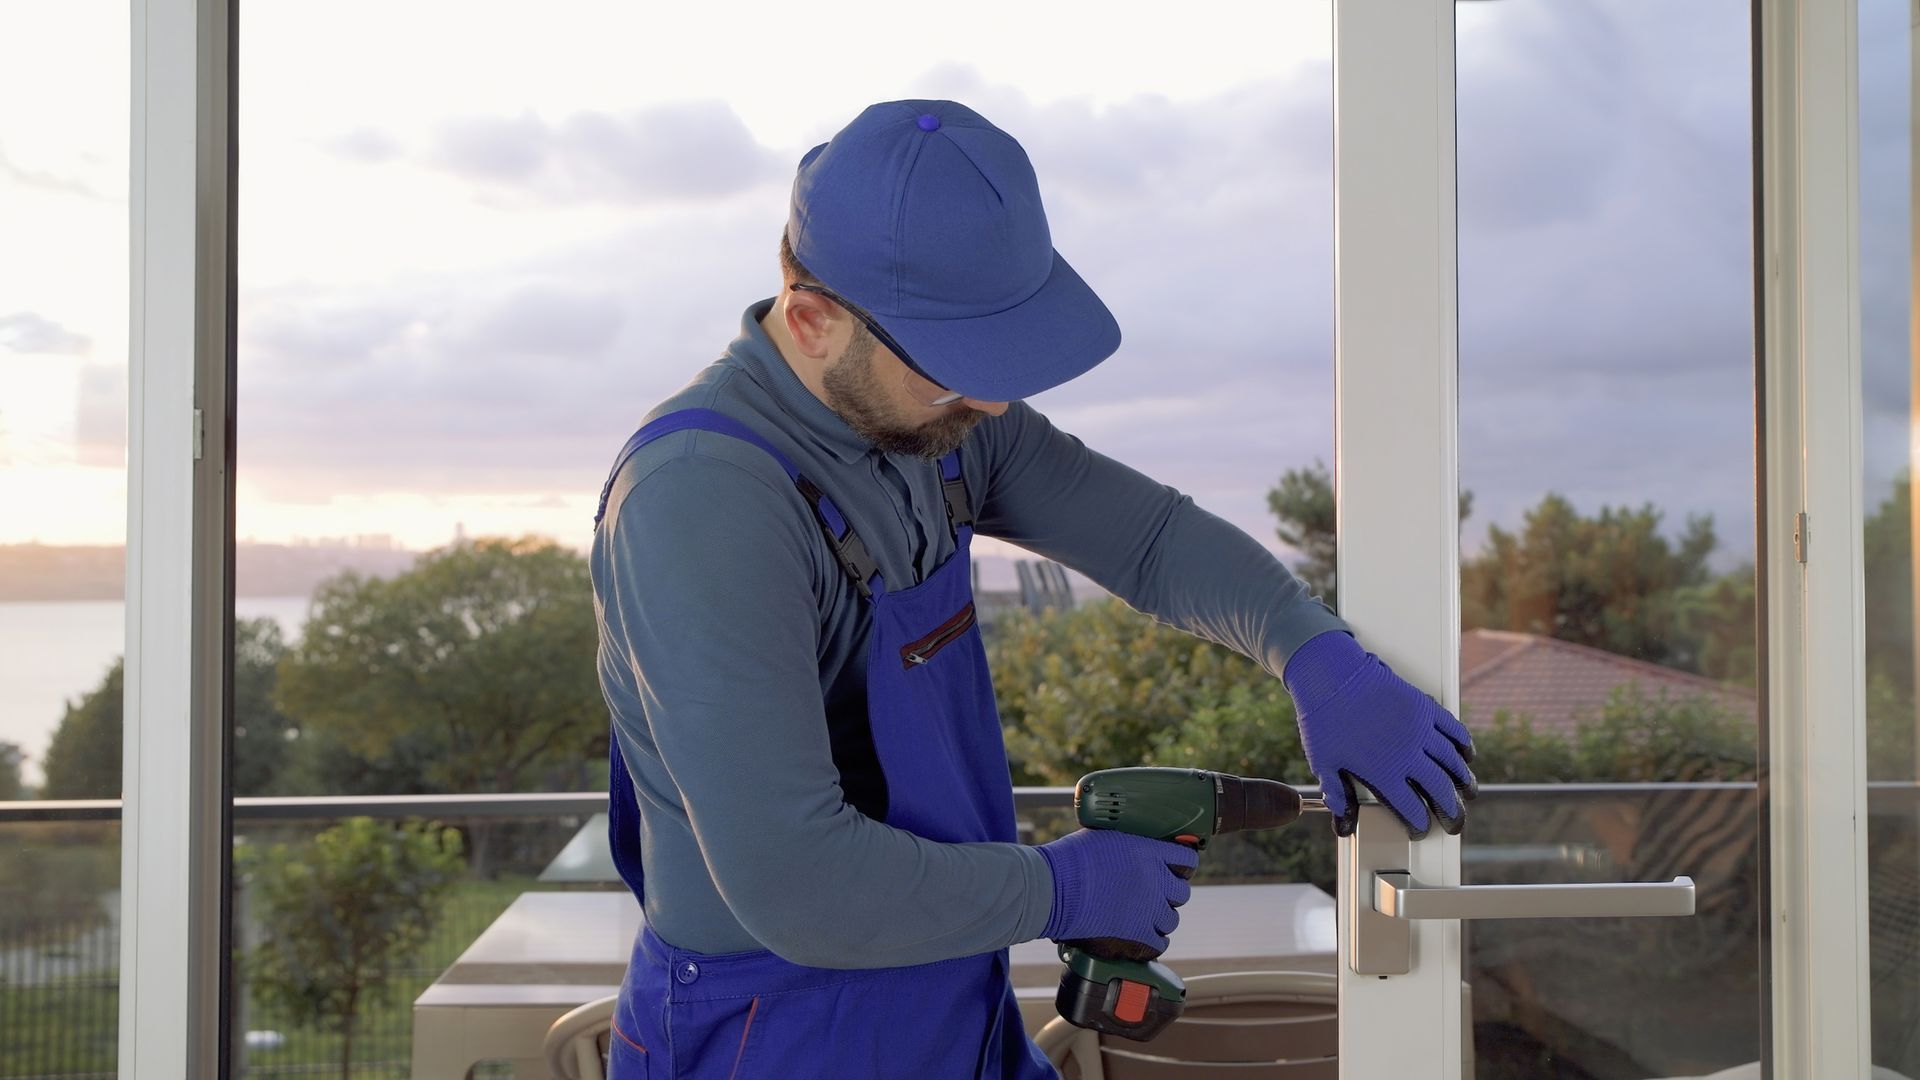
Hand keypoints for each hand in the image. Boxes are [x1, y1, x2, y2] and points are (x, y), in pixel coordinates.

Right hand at [1035, 828, 1196, 954]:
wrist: (1051, 889)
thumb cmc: (1068, 861)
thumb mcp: (1102, 837)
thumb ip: (1126, 844)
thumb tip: (1128, 850)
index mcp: (1149, 852)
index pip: (1186, 859)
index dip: (1181, 866)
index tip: (1175, 870)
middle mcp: (1156, 880)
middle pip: (1181, 892)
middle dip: (1169, 894)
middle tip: (1153, 895)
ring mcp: (1149, 910)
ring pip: (1170, 920)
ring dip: (1159, 918)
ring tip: (1142, 917)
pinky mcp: (1138, 935)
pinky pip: (1159, 943)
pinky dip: (1152, 941)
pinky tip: (1141, 936)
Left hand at [1284, 630, 1476, 838]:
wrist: (1332, 675)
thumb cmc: (1323, 719)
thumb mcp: (1323, 762)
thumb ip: (1337, 794)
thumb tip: (1342, 825)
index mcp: (1383, 771)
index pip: (1409, 808)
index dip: (1418, 823)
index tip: (1421, 830)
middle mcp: (1407, 753)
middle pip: (1439, 789)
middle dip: (1449, 811)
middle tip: (1454, 823)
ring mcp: (1419, 729)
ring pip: (1452, 762)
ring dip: (1463, 782)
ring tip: (1468, 794)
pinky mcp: (1424, 707)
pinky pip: (1453, 729)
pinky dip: (1463, 745)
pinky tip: (1467, 755)